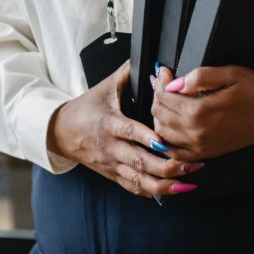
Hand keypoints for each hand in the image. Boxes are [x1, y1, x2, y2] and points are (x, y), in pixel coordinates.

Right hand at [47, 61, 203, 197]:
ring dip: (165, 185)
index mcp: (109, 123)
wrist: (61, 131)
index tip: (165, 142)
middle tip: (191, 165)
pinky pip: (133, 188)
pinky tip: (172, 191)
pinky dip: (152, 192)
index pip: (130, 132)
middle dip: (167, 166)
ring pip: (139, 180)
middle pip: (139, 161)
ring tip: (188, 183)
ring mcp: (112, 164)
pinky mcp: (112, 175)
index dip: (148, 138)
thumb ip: (128, 73)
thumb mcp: (105, 87)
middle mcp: (111, 147)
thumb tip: (153, 61)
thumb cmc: (86, 107)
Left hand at [151, 65, 253, 161]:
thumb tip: (176, 82)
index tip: (164, 71)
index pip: (165, 97)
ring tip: (168, 99)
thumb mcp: (231, 73)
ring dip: (160, 115)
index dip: (160, 81)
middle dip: (158, 96)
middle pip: (160, 114)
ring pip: (162, 133)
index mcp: (201, 112)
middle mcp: (197, 132)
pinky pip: (174, 152)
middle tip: (165, 82)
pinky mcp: (204, 153)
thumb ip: (201, 76)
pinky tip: (171, 124)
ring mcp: (200, 146)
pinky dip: (166, 139)